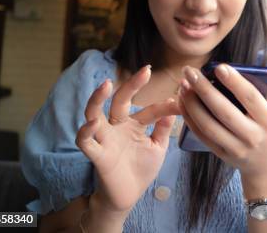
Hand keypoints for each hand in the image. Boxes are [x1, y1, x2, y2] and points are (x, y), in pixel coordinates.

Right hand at [75, 65, 179, 213]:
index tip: (181, 102)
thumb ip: (163, 130)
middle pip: (120, 100)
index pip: (150, 110)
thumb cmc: (140, 169)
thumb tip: (174, 110)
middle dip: (132, 85)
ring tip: (105, 85)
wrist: (127, 197)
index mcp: (134, 124)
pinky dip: (85, 132)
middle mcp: (117, 127)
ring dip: (97, 99)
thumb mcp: (157, 148)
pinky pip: (85, 142)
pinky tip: (92, 123)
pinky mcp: (97, 155)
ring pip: (94, 113)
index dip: (166, 107)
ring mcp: (105, 139)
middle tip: (146, 71)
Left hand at [178, 64, 266, 191]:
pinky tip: (182, 103)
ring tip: (183, 85)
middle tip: (190, 71)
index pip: (250, 98)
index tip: (218, 67)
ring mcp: (235, 147)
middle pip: (224, 111)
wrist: (266, 167)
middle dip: (204, 89)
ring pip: (208, 125)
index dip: (234, 82)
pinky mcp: (221, 153)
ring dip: (192, 104)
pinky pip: (202, 135)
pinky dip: (190, 119)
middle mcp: (252, 136)